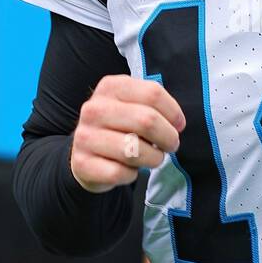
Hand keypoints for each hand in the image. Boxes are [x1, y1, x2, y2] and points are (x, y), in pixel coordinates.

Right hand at [70, 75, 184, 192]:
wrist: (86, 152)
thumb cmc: (119, 127)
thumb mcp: (133, 105)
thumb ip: (156, 107)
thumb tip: (177, 124)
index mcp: (110, 87)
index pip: (153, 93)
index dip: (173, 112)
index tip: (178, 125)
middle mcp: (94, 109)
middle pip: (147, 121)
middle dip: (168, 137)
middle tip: (170, 145)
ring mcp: (85, 136)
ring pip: (134, 151)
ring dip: (152, 158)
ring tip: (151, 157)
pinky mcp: (82, 163)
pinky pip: (120, 173)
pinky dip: (131, 175)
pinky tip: (128, 169)